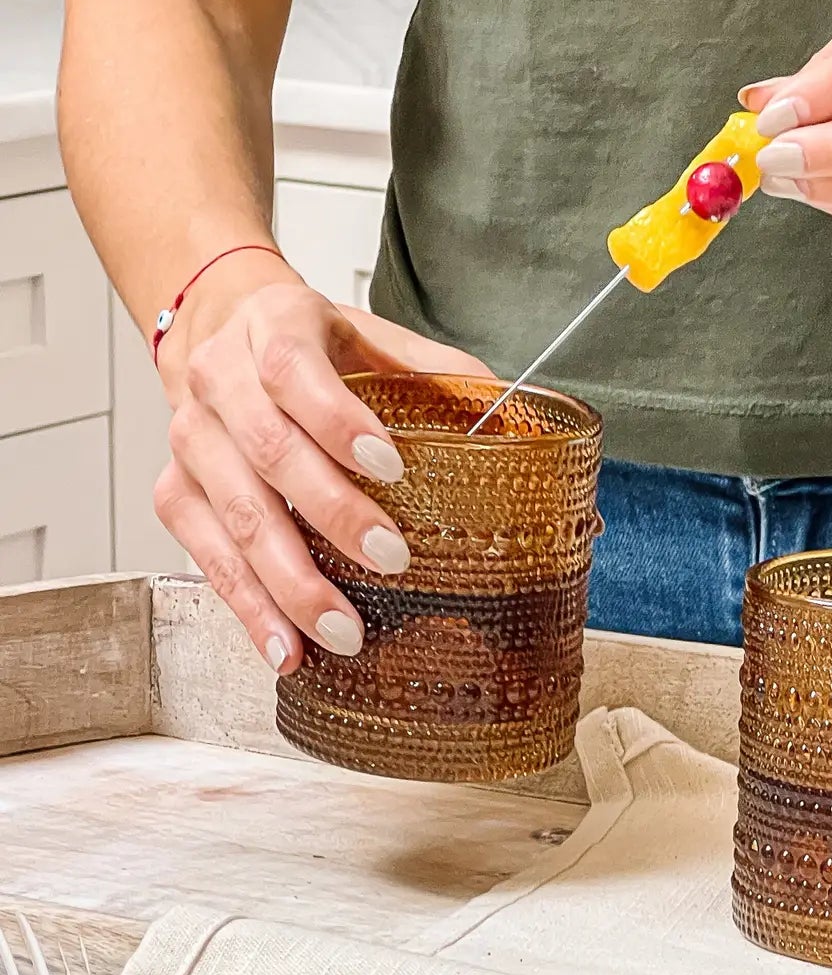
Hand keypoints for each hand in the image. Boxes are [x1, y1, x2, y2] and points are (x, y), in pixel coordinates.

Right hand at [152, 257, 491, 672]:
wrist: (220, 331)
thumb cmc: (308, 344)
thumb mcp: (372, 336)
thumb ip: (437, 369)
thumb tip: (514, 415)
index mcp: (273, 328)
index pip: (294, 371)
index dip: (338, 421)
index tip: (391, 466)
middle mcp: (220, 382)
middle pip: (268, 452)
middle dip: (331, 512)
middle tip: (391, 559)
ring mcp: (191, 441)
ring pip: (236, 515)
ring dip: (290, 581)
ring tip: (343, 630)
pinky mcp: (174, 492)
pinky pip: (207, 555)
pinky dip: (247, 607)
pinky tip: (286, 646)